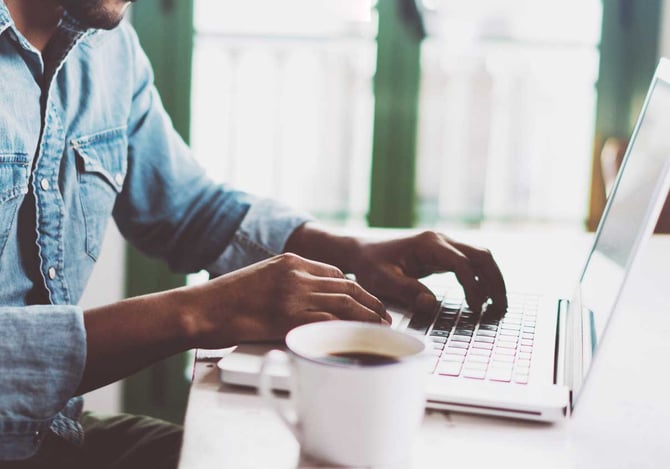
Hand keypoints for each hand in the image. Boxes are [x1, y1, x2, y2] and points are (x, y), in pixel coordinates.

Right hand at [185, 253, 389, 347]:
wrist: (201, 309)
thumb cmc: (225, 299)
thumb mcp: (261, 277)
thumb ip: (287, 283)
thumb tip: (309, 300)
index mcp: (290, 261)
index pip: (335, 273)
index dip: (356, 289)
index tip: (366, 301)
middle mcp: (296, 274)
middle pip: (347, 287)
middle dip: (371, 302)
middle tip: (384, 316)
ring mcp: (293, 295)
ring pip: (345, 303)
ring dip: (368, 317)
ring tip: (381, 328)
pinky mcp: (288, 318)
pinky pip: (328, 322)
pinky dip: (348, 330)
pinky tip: (358, 338)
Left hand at [348, 231, 506, 313]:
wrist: (362, 252)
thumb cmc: (370, 265)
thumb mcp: (382, 280)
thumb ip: (406, 291)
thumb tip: (431, 304)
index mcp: (428, 244)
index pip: (462, 264)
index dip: (473, 287)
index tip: (476, 309)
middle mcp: (441, 240)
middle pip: (481, 255)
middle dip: (495, 282)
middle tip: (501, 309)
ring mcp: (444, 245)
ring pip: (480, 257)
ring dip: (492, 280)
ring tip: (498, 306)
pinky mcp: (443, 254)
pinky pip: (471, 263)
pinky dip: (481, 279)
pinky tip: (483, 299)